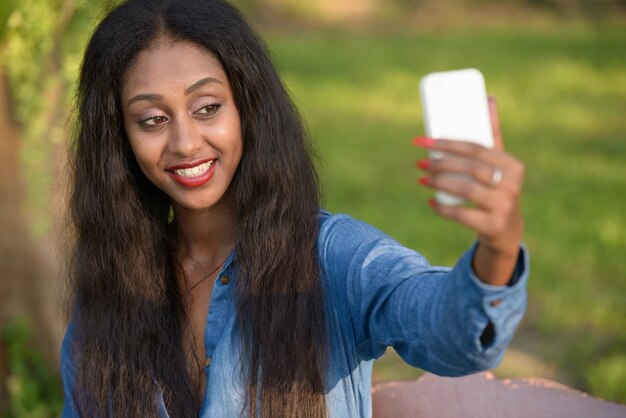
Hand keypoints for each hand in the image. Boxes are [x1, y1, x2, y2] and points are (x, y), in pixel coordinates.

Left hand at [414, 97, 524, 284]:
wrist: (506, 230)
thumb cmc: (496, 188)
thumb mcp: (497, 162)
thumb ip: (491, 134)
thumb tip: (488, 97)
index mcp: (512, 164)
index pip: (476, 148)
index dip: (447, 143)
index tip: (422, 141)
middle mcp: (512, 184)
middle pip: (471, 168)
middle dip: (441, 163)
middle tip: (420, 163)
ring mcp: (504, 206)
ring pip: (467, 190)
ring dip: (439, 183)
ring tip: (422, 179)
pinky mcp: (493, 226)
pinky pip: (463, 215)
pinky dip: (443, 209)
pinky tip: (431, 202)